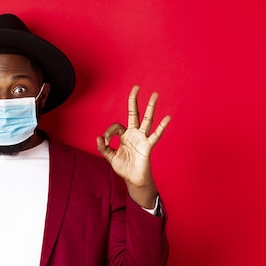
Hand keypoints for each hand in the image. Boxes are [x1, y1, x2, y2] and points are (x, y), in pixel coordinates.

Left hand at [96, 85, 169, 207]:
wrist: (133, 179)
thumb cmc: (124, 167)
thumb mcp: (110, 157)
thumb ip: (103, 147)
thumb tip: (98, 137)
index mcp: (124, 135)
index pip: (116, 126)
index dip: (109, 131)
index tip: (106, 141)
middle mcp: (134, 134)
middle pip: (134, 113)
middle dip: (134, 101)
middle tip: (136, 87)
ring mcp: (142, 138)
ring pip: (147, 120)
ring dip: (150, 107)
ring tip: (155, 94)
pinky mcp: (148, 146)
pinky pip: (155, 135)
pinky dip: (162, 127)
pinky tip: (167, 118)